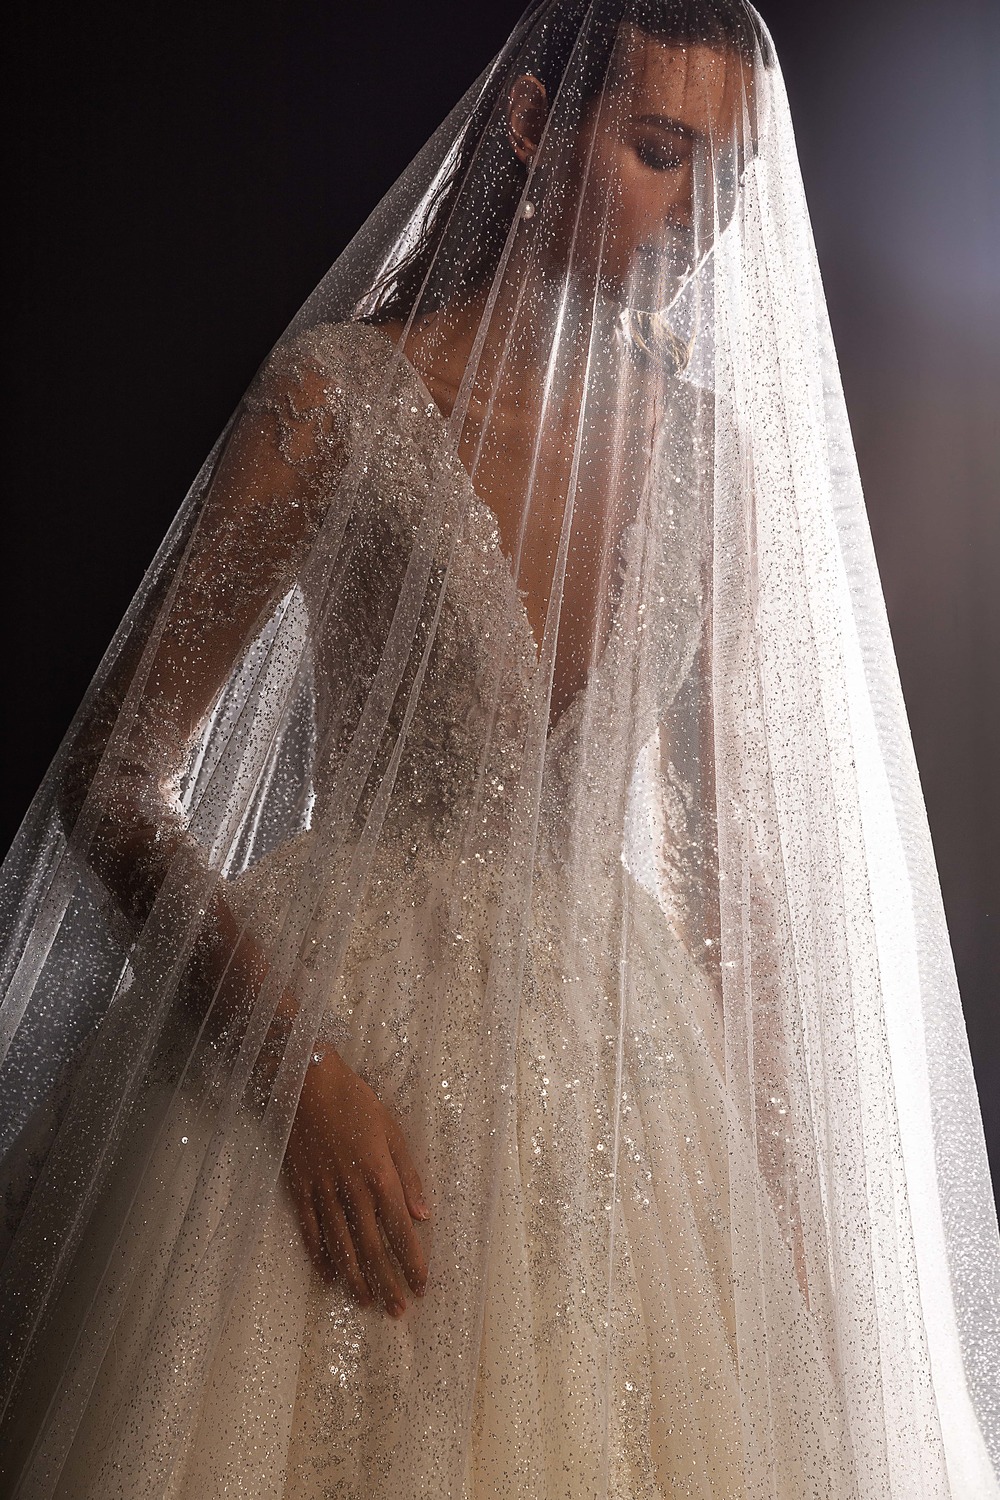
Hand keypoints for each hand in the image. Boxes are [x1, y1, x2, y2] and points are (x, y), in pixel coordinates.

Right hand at [283, 1049, 429, 1315]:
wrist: (306, 1083)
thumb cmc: (355, 1101)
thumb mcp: (392, 1131)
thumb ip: (409, 1176)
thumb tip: (424, 1215)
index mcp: (380, 1176)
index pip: (401, 1230)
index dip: (412, 1261)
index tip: (422, 1286)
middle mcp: (352, 1191)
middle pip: (373, 1246)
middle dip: (388, 1281)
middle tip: (398, 1311)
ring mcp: (323, 1193)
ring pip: (342, 1246)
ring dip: (356, 1277)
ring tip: (367, 1302)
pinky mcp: (300, 1189)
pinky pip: (311, 1231)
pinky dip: (320, 1256)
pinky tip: (329, 1276)